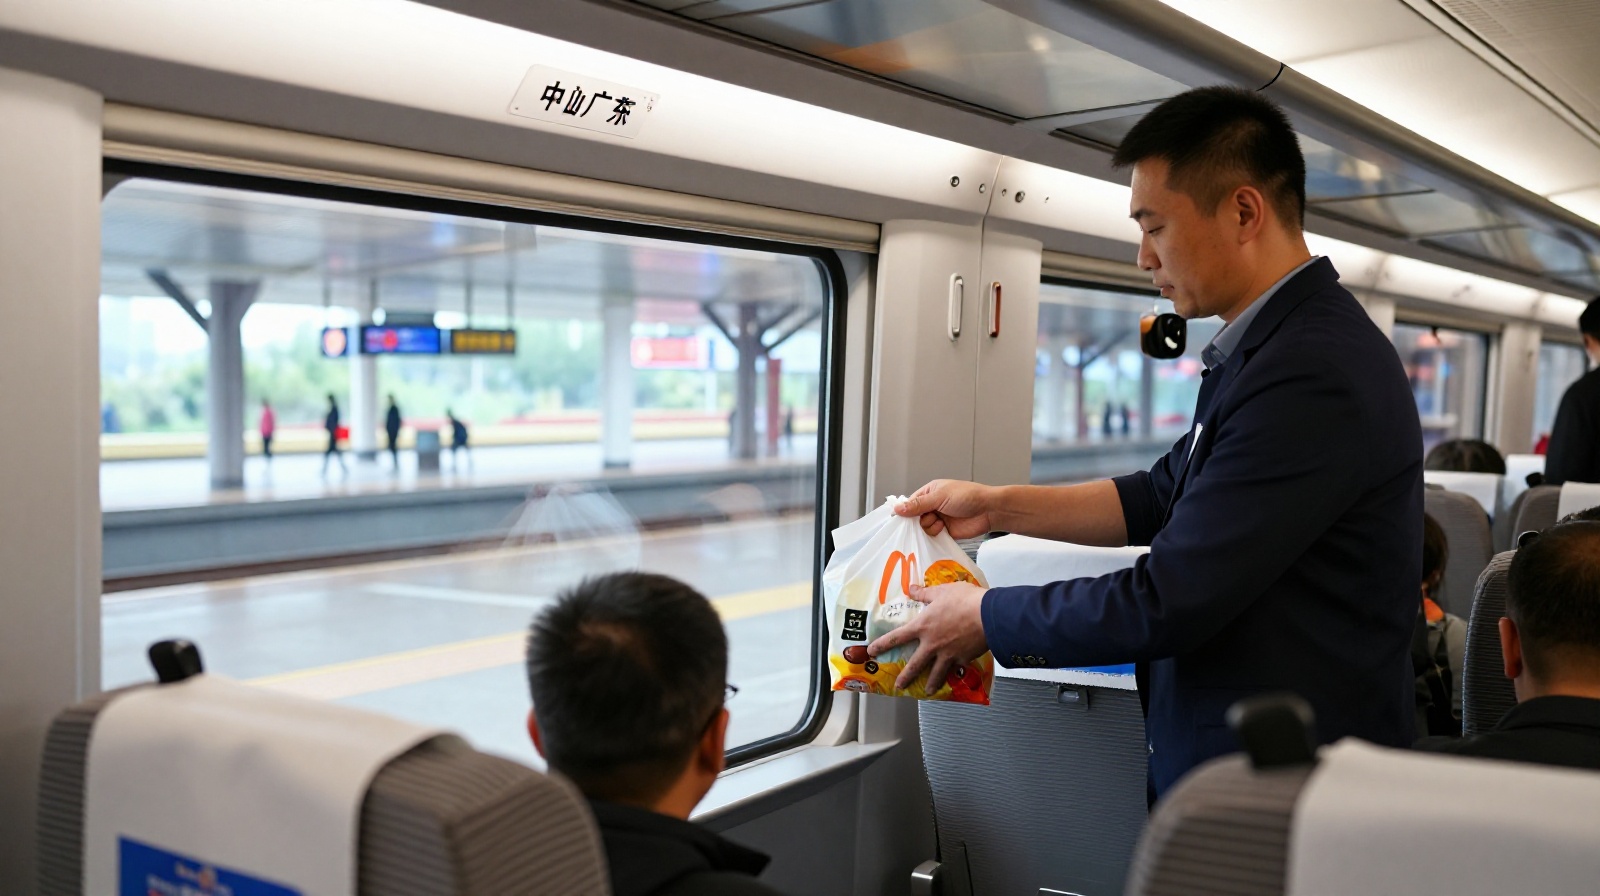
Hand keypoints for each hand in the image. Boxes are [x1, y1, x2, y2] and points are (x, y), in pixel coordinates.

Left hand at [867, 582, 988, 691]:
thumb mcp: (942, 591)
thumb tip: (911, 588)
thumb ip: (925, 593)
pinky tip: (956, 675)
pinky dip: (956, 672)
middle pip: (915, 665)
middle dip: (905, 677)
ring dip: (931, 684)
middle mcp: (932, 644)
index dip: (882, 645)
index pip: (897, 638)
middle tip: (899, 686)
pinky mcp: (964, 659)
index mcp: (923, 626)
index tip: (872, 652)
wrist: (989, 615)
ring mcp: (948, 654)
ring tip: (928, 692)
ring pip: (936, 674)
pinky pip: (957, 668)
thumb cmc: (965, 600)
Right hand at [894, 480, 994, 539]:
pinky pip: (932, 536)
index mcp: (930, 492)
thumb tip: (897, 509)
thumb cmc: (967, 497)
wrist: (989, 511)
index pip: (910, 503)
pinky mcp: (945, 532)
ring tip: (940, 523)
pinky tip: (941, 530)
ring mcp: (939, 519)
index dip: (905, 511)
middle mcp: (932, 506)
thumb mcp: (940, 497)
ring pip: (922, 528)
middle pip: (914, 517)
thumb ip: (918, 504)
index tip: (899, 519)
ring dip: (929, 527)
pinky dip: (934, 535)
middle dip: (917, 520)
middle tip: (925, 519)